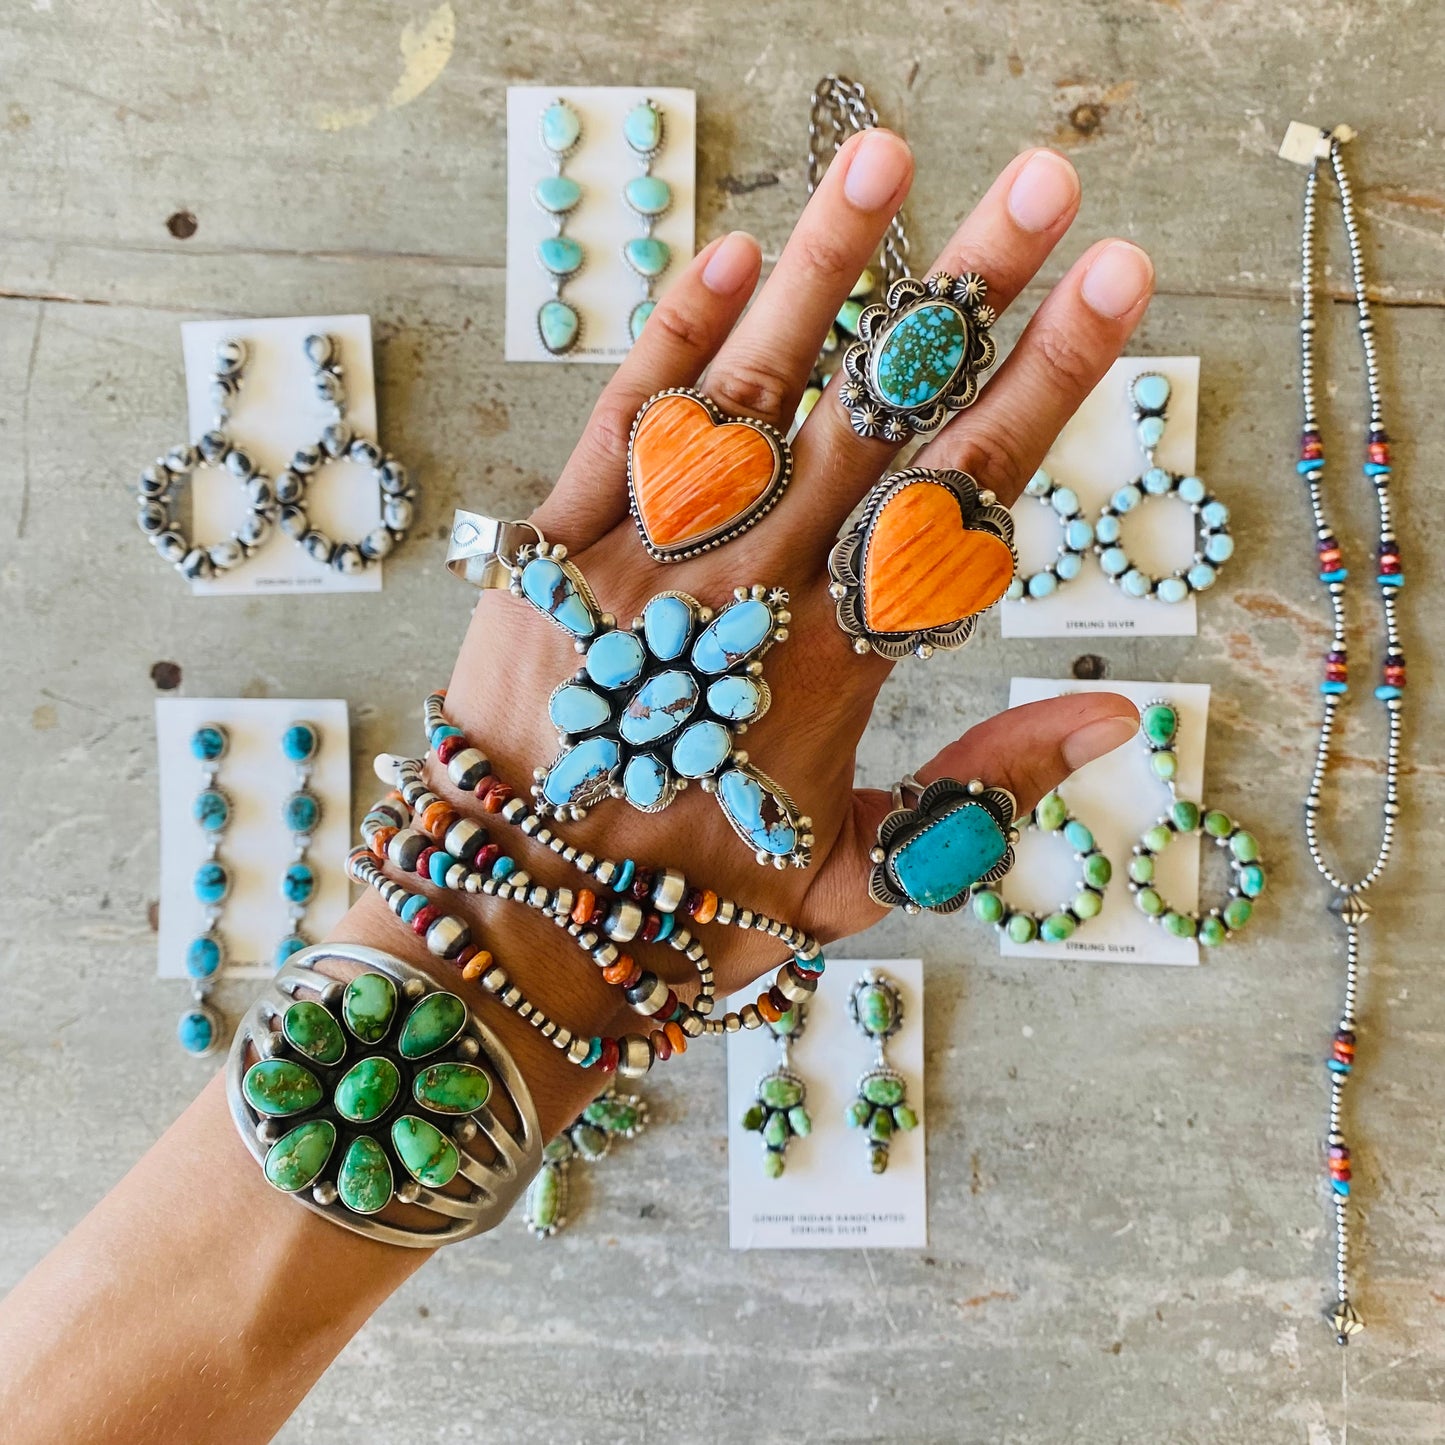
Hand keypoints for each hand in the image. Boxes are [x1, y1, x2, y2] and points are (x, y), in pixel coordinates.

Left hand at [438, 134, 1149, 1019]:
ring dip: (822, 269)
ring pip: (749, 390)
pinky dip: (672, 338)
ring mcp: (638, 566)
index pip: (962, 499)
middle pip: (874, 417)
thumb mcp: (856, 879)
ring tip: (888, 155)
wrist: (511, 942)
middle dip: (968, 292)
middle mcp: (745, 599)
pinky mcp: (544, 558)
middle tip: (1048, 183)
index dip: (1046, 384)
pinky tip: (729, 254)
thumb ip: (983, 788)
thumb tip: (1118, 707)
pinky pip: (618, 429)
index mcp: (835, 673)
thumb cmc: (693, 922)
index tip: (1115, 286)